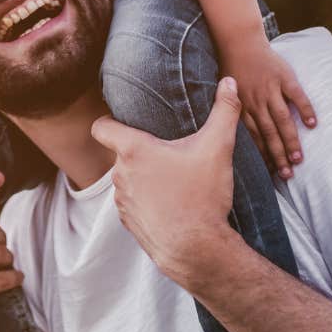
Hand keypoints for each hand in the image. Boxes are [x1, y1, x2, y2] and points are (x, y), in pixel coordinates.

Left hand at [93, 77, 248, 288]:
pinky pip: (132, 202)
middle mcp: (119, 174)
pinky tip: (169, 203)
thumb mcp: (218, 149)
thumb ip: (224, 111)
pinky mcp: (127, 221)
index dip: (109, 121)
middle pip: (121, 153)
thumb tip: (230, 81)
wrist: (196, 250)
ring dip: (143, 177)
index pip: (101, 127)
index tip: (126, 122)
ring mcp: (121, 200)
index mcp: (133, 151)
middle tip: (169, 154)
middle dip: (142, 151)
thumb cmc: (202, 197)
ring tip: (172, 180)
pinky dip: (146, 200)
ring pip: (127, 179)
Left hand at [222, 38, 316, 178]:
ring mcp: (271, 89)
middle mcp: (257, 101)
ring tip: (298, 158)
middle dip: (278, 155)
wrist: (239, 41)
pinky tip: (313, 124)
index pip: (254, 137)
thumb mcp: (227, 92)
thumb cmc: (233, 68)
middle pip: (269, 133)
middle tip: (288, 175)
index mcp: (243, 107)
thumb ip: (233, 111)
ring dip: (290, 140)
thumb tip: (230, 133)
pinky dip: (305, 109)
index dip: (263, 156)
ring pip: (281, 119)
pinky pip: (296, 96)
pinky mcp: (284, 77)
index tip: (272, 173)